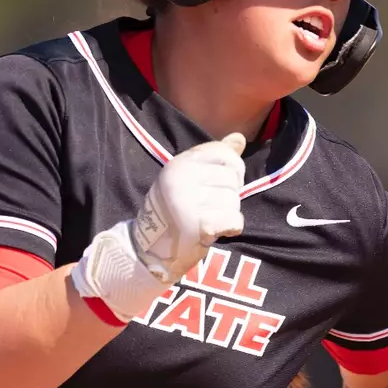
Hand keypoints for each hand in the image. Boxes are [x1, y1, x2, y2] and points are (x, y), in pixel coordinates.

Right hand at [71, 133, 245, 321]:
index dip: (232, 169)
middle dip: (228, 195)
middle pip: (232, 179)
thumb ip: (214, 157)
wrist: (148, 249)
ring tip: (208, 219)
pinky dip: (231, 228)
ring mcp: (189, 202)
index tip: (220, 184)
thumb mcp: (187, 177)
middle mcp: (183, 179)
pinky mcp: (198, 225)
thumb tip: (240, 138)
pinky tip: (215, 231)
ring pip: (234, 201)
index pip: (225, 154)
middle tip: (209, 207)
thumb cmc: (172, 210)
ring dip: (228, 213)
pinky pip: (234, 221)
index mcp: (180, 164)